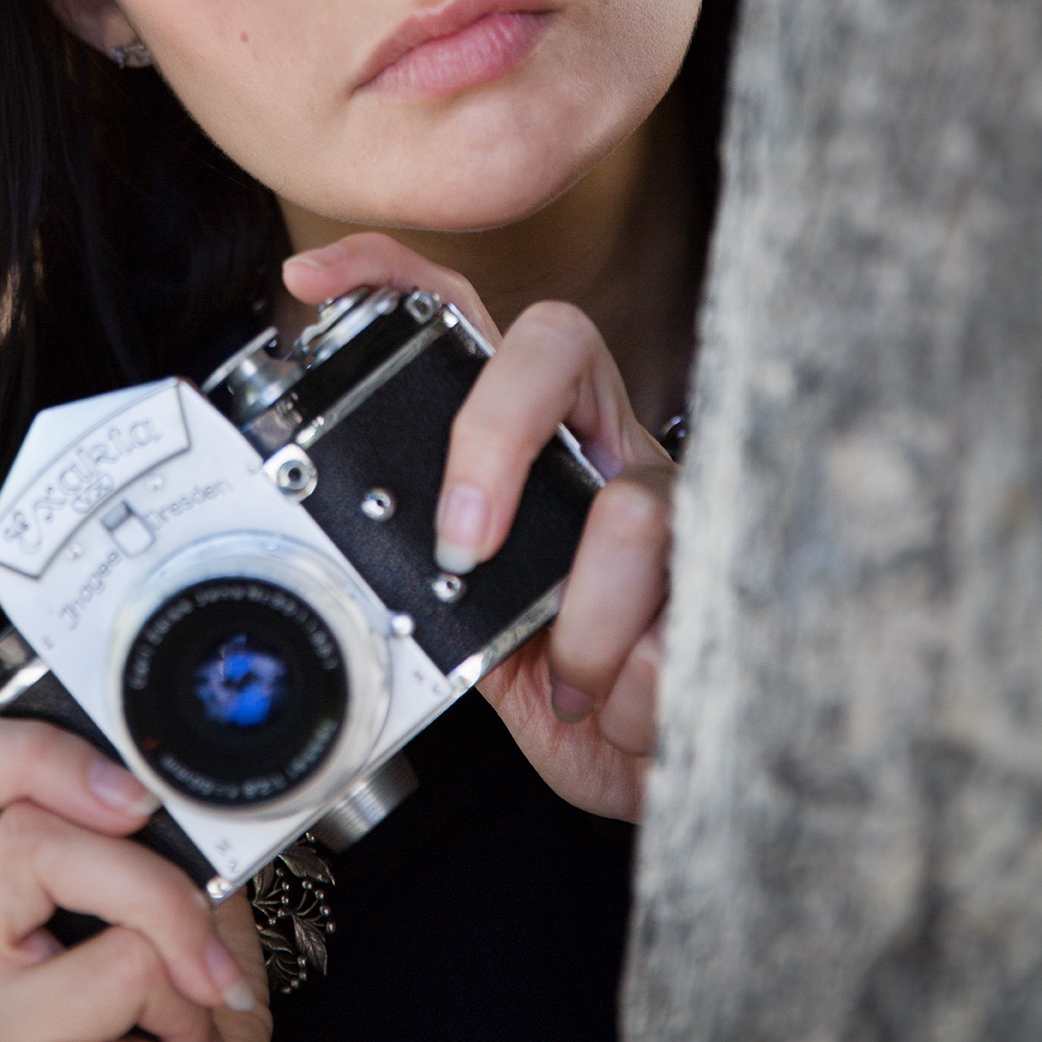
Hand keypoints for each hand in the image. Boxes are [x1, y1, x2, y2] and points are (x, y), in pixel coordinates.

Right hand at [0, 632, 296, 1041]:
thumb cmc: (155, 1028)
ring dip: (149, 874)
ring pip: (23, 841)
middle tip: (129, 792)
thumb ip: (87, 803)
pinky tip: (189, 1007)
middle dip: (31, 743)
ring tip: (192, 931)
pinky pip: (106, 941)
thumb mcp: (114, 887)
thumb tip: (119, 720)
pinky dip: (181, 953)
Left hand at [284, 236, 672, 822]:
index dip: (388, 277)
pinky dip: (637, 687)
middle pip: (554, 343)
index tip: (311, 279)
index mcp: (530, 447)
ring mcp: (674, 498)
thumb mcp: (478, 640)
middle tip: (466, 541)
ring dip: (587, 624)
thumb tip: (405, 574)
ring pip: (633, 509)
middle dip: (495, 434)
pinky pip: (678, 622)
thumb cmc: (569, 691)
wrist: (654, 764)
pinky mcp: (731, 573)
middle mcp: (602, 446)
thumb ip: (436, 596)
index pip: (463, 321)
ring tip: (574, 682)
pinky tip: (631, 708)